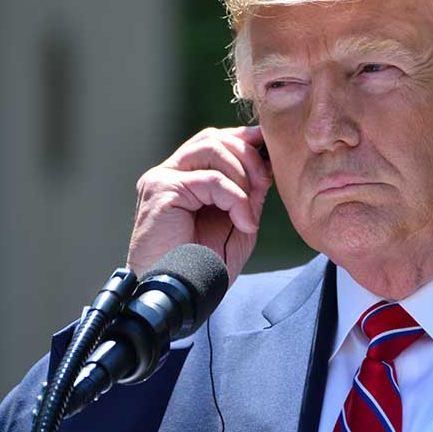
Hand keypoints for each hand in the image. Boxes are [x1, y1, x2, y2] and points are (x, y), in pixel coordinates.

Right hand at [127, 126, 271, 282]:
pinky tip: (243, 221)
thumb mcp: (239, 222)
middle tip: (266, 183)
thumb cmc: (206, 264)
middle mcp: (171, 171)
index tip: (272, 155)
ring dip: (242, 174)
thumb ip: (249, 192)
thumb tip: (267, 163)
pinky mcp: (161, 190)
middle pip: (215, 138)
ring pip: (212, 148)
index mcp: (186, 175)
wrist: (182, 293)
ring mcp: (163, 178)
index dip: (245, 141)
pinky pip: (210, 180)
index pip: (216, 140)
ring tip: (250, 207)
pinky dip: (235, 198)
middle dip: (249, 156)